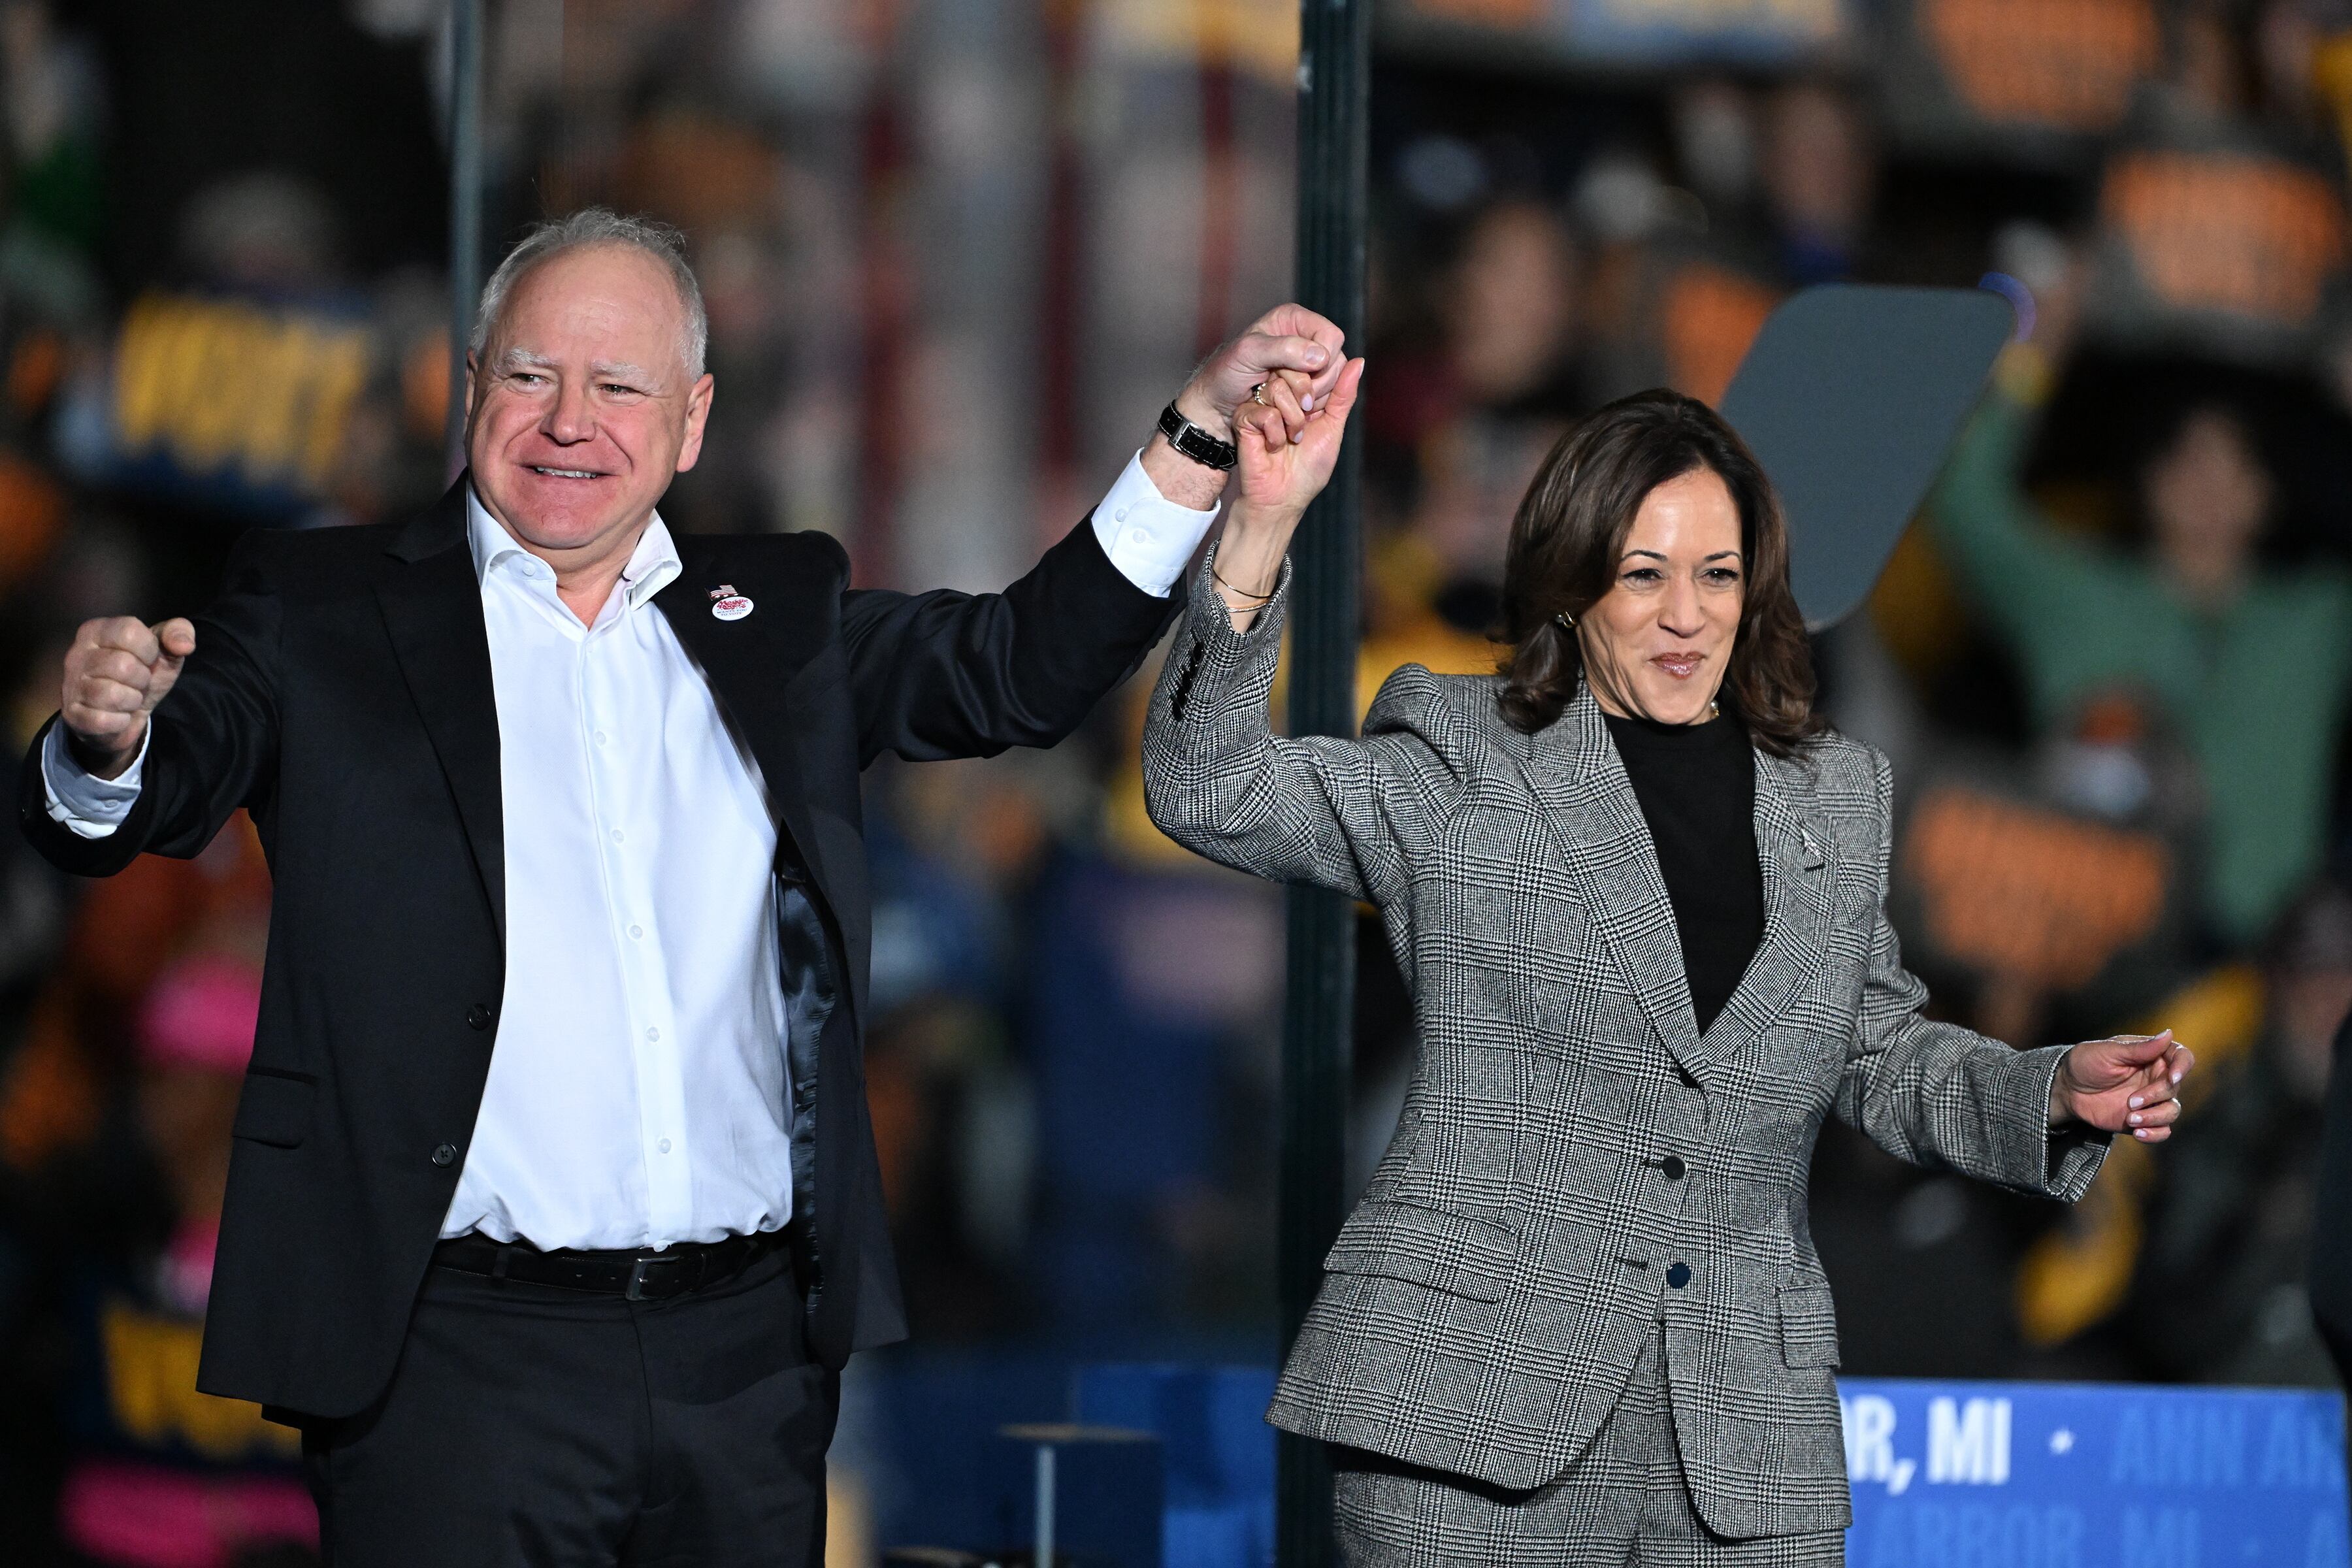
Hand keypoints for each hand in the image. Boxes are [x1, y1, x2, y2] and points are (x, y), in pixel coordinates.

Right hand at [60, 615, 195, 778]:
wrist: (126, 716)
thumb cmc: (142, 675)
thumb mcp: (165, 650)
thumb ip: (178, 632)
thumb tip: (185, 645)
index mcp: (95, 631)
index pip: (130, 631)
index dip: (149, 650)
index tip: (146, 659)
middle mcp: (76, 655)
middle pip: (123, 665)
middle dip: (142, 679)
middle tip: (136, 682)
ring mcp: (70, 685)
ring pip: (113, 694)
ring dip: (132, 700)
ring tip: (127, 698)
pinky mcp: (73, 715)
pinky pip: (104, 721)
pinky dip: (121, 721)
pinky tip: (117, 716)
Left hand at [1175, 302, 1348, 437]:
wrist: (1215, 404)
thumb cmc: (1225, 374)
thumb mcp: (1249, 354)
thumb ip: (1285, 350)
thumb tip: (1321, 356)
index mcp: (1292, 319)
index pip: (1331, 336)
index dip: (1323, 358)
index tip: (1302, 374)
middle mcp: (1303, 338)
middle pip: (1336, 360)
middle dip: (1316, 381)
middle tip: (1287, 390)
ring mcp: (1305, 364)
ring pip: (1333, 382)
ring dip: (1312, 396)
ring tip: (1284, 399)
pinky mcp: (1304, 386)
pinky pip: (1324, 397)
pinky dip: (1310, 406)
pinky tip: (1289, 408)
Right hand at [1212, 357, 1364, 627]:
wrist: (1281, 499)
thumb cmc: (1308, 470)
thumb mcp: (1333, 428)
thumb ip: (1343, 395)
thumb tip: (1358, 361)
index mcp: (1305, 394)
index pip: (1317, 366)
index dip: (1324, 385)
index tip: (1321, 412)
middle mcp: (1283, 394)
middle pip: (1296, 370)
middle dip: (1307, 404)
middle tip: (1305, 428)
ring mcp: (1262, 404)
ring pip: (1278, 387)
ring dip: (1292, 421)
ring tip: (1292, 441)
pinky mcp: (1245, 418)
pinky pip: (1263, 410)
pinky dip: (1274, 433)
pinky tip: (1273, 447)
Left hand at [2049, 1029, 2193, 1141]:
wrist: (2068, 1089)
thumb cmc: (2086, 1063)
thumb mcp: (2107, 1052)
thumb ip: (2139, 1048)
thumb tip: (2168, 1033)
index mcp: (2152, 1056)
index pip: (2182, 1057)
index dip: (2183, 1066)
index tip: (2173, 1077)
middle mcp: (2157, 1078)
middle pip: (2174, 1087)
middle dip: (2155, 1096)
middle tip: (2131, 1101)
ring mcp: (2151, 1100)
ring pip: (2172, 1111)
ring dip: (2154, 1117)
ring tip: (2130, 1118)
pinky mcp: (2143, 1119)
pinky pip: (2162, 1131)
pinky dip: (2155, 1134)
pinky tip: (2138, 1133)